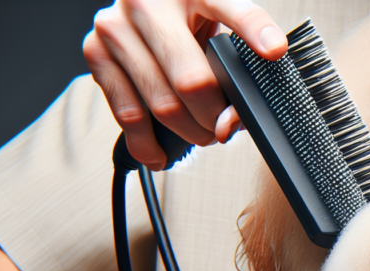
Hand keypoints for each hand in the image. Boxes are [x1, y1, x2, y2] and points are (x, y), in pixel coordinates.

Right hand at [83, 0, 288, 169]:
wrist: (143, 1)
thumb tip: (230, 122)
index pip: (228, 7)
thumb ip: (234, 60)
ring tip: (200, 134)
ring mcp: (116, 27)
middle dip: (213, 117)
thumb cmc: (187, 17)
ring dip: (187, 133)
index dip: (254, 30)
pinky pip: (126, 113)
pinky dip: (147, 143)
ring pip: (162, 104)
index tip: (275, 50)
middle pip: (192, 81)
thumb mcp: (216, 22)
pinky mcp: (94, 51)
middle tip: (223, 127)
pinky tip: (160, 155)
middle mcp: (148, 3)